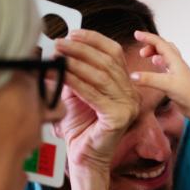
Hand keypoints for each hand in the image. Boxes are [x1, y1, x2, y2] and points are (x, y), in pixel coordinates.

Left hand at [53, 30, 140, 174]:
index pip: (114, 53)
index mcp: (126, 85)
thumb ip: (74, 72)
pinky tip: (61, 74)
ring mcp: (129, 106)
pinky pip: (94, 94)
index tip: (73, 32)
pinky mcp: (120, 117)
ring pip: (100, 76)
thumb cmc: (81, 128)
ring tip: (57, 56)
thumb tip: (60, 48)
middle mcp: (132, 94)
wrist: (84, 157)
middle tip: (59, 43)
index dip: (94, 40)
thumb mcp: (77, 91)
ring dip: (75, 63)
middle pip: (107, 62)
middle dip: (80, 49)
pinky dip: (75, 81)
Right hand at [129, 31, 189, 119]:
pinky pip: (167, 66)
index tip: (136, 34)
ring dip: (155, 53)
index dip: (147, 37)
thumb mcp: (166, 85)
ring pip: (166, 55)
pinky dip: (159, 63)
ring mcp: (178, 71)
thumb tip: (132, 76)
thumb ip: (149, 80)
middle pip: (163, 47)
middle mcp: (177, 63)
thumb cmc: (188, 94)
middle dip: (151, 45)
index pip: (159, 43)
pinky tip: (156, 69)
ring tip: (145, 57)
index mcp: (175, 60)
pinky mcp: (177, 80)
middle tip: (141, 52)